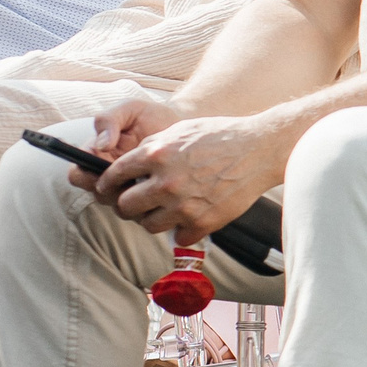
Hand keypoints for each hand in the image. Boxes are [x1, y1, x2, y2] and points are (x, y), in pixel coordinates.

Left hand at [91, 102, 286, 243]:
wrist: (260, 149)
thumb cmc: (222, 136)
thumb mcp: (181, 130)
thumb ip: (153, 146)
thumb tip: (132, 164)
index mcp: (157, 155)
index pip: (114, 176)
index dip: (106, 184)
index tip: (108, 188)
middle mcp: (166, 182)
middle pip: (125, 206)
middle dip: (127, 205)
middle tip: (135, 203)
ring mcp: (183, 205)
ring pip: (148, 225)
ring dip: (154, 219)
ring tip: (167, 209)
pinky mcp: (202, 222)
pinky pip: (178, 236)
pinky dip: (183, 229)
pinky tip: (192, 216)